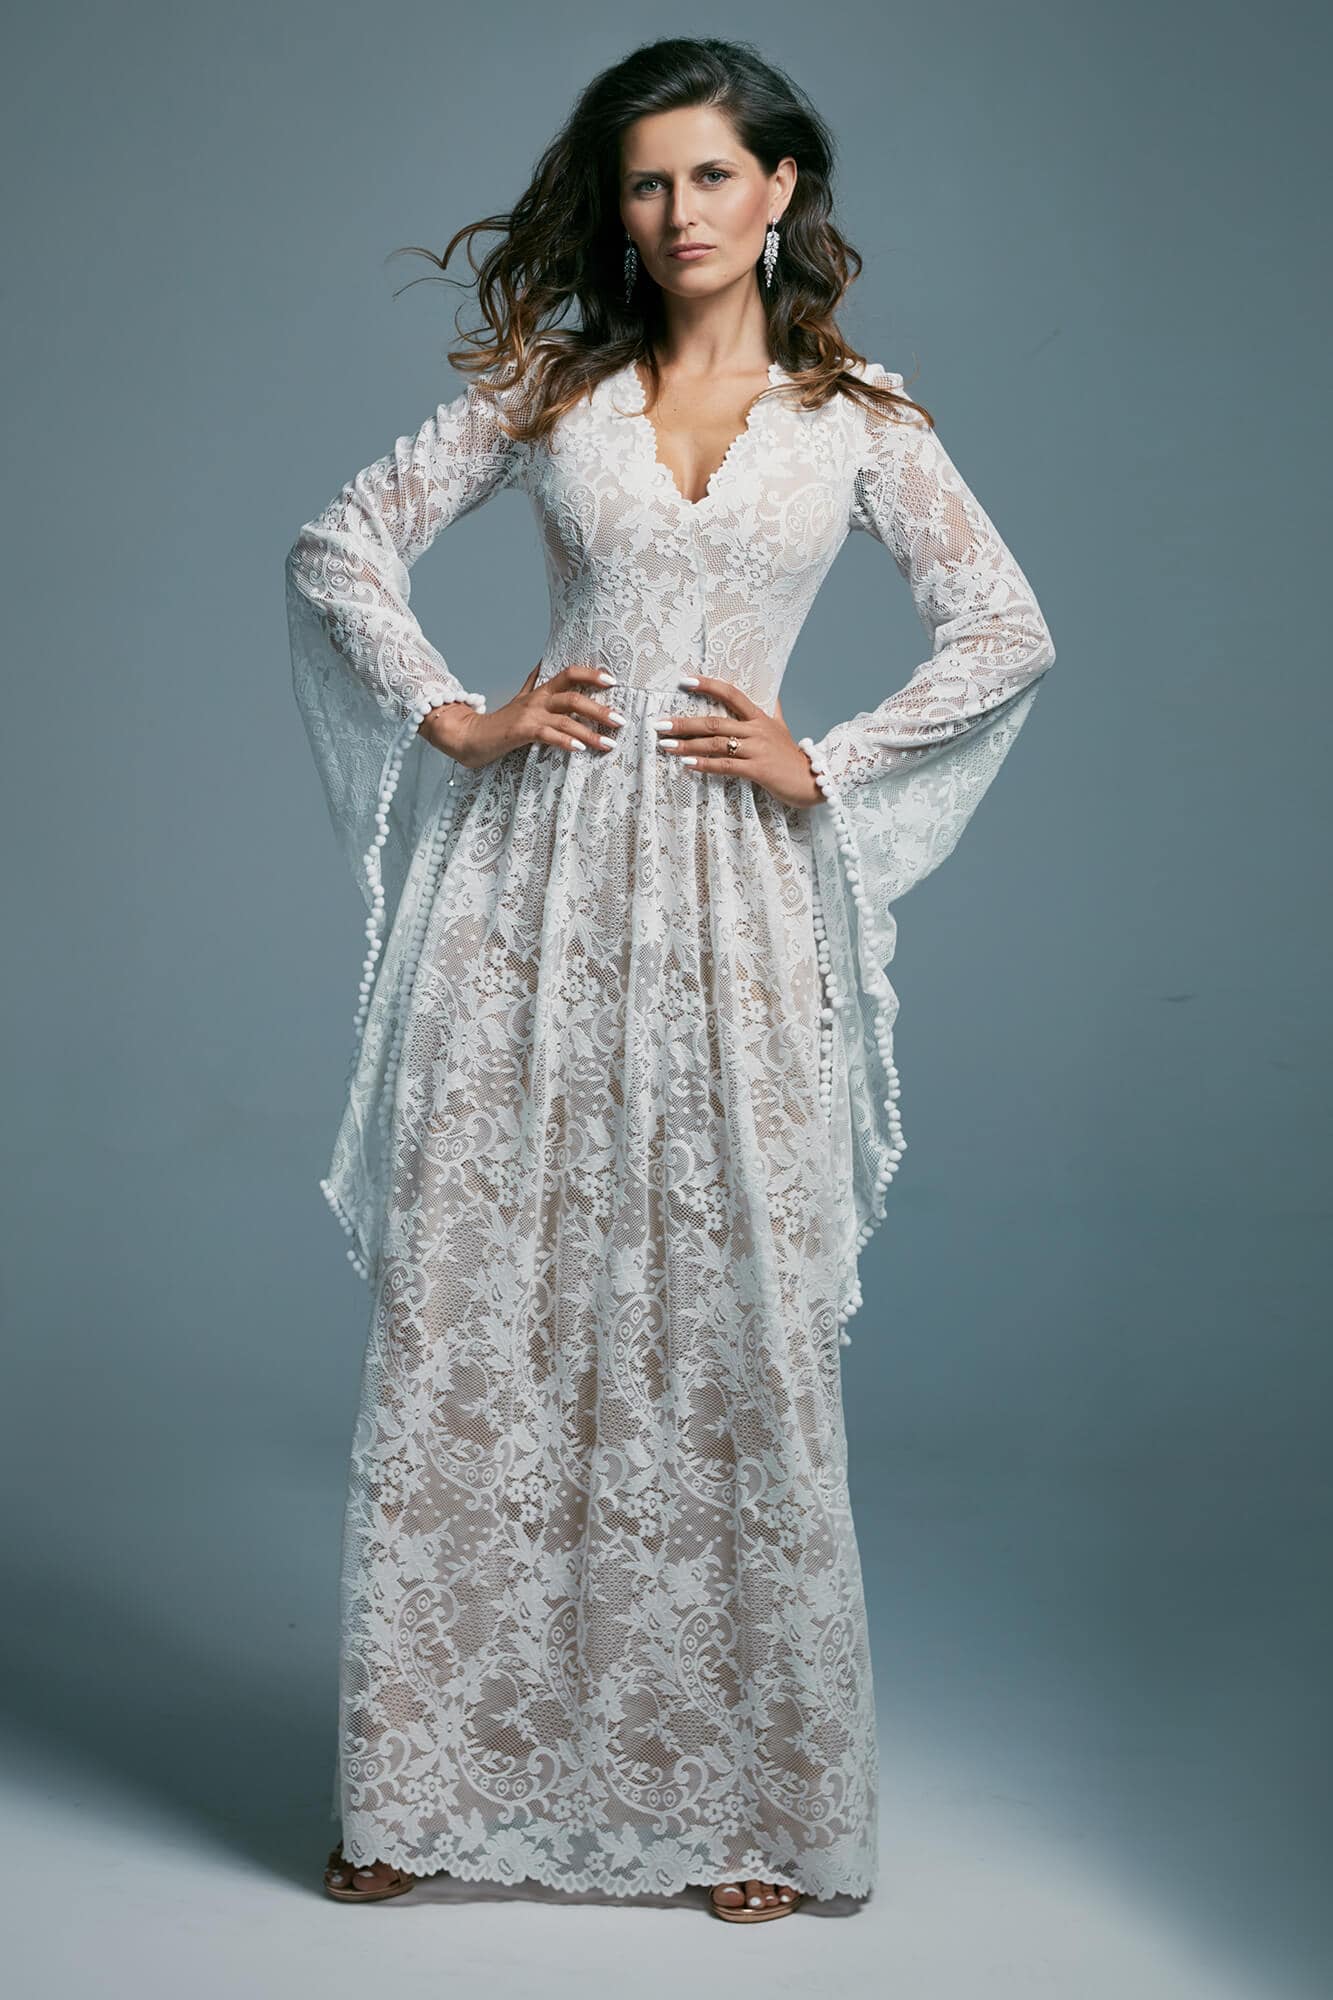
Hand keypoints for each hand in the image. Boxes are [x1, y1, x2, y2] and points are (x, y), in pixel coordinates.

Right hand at [419, 663, 626, 769]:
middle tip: (620, 721)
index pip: (569, 673)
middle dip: (600, 709)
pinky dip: (565, 741)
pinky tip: (579, 749)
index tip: (613, 681)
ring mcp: (528, 715)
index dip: (592, 674)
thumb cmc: (499, 722)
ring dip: (590, 732)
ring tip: (608, 743)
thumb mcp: (519, 699)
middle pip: (574, 697)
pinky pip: (547, 735)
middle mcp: (537, 700)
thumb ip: (533, 683)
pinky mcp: (520, 732)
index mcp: (540, 691)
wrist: (469, 736)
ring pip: (565, 719)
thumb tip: (543, 664)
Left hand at [654, 678, 823, 807]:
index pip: (731, 693)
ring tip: (665, 745)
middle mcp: (757, 730)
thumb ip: (772, 710)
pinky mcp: (758, 770)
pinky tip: (688, 764)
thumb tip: (770, 695)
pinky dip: (705, 764)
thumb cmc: (794, 757)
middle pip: (715, 721)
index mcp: (760, 717)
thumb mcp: (782, 728)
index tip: (684, 681)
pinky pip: (726, 765)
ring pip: (716, 743)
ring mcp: (757, 749)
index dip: (708, 685)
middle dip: (684, 723)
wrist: (817, 780)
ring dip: (688, 745)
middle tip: (659, 724)